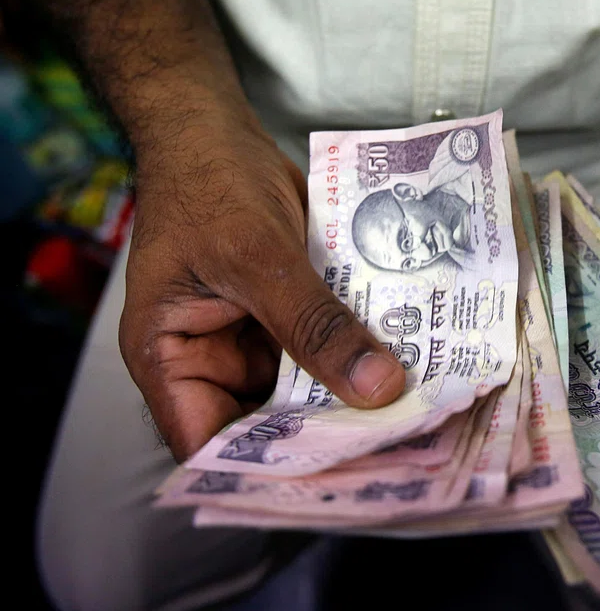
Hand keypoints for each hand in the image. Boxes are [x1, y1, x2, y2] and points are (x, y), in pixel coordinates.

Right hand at [119, 112, 404, 461]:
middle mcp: (212, 363)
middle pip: (270, 423)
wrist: (218, 132)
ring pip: (307, 389)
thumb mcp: (257, 257)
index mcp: (172, 362)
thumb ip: (313, 324)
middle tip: (398, 451)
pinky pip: (327, 349)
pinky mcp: (289, 317)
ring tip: (417, 417)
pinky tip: (411, 366)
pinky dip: (360, 356)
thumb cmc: (209, 185)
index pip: (212, 444)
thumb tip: (376, 388)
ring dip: (353, 397)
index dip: (268, 469)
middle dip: (328, 435)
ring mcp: (254, 341)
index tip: (337, 479)